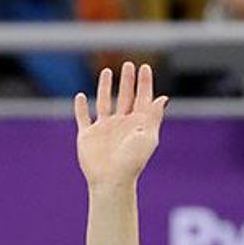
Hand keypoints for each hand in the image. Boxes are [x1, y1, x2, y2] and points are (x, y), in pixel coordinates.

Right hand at [74, 62, 167, 190]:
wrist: (112, 179)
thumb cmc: (132, 161)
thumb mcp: (147, 137)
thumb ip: (153, 116)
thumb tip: (163, 98)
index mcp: (137, 125)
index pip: (143, 99)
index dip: (144, 83)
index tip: (145, 67)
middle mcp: (122, 125)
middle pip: (126, 97)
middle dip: (128, 81)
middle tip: (129, 65)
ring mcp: (104, 129)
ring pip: (105, 102)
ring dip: (106, 87)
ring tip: (107, 72)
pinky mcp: (88, 136)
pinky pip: (83, 118)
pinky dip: (80, 108)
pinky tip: (80, 97)